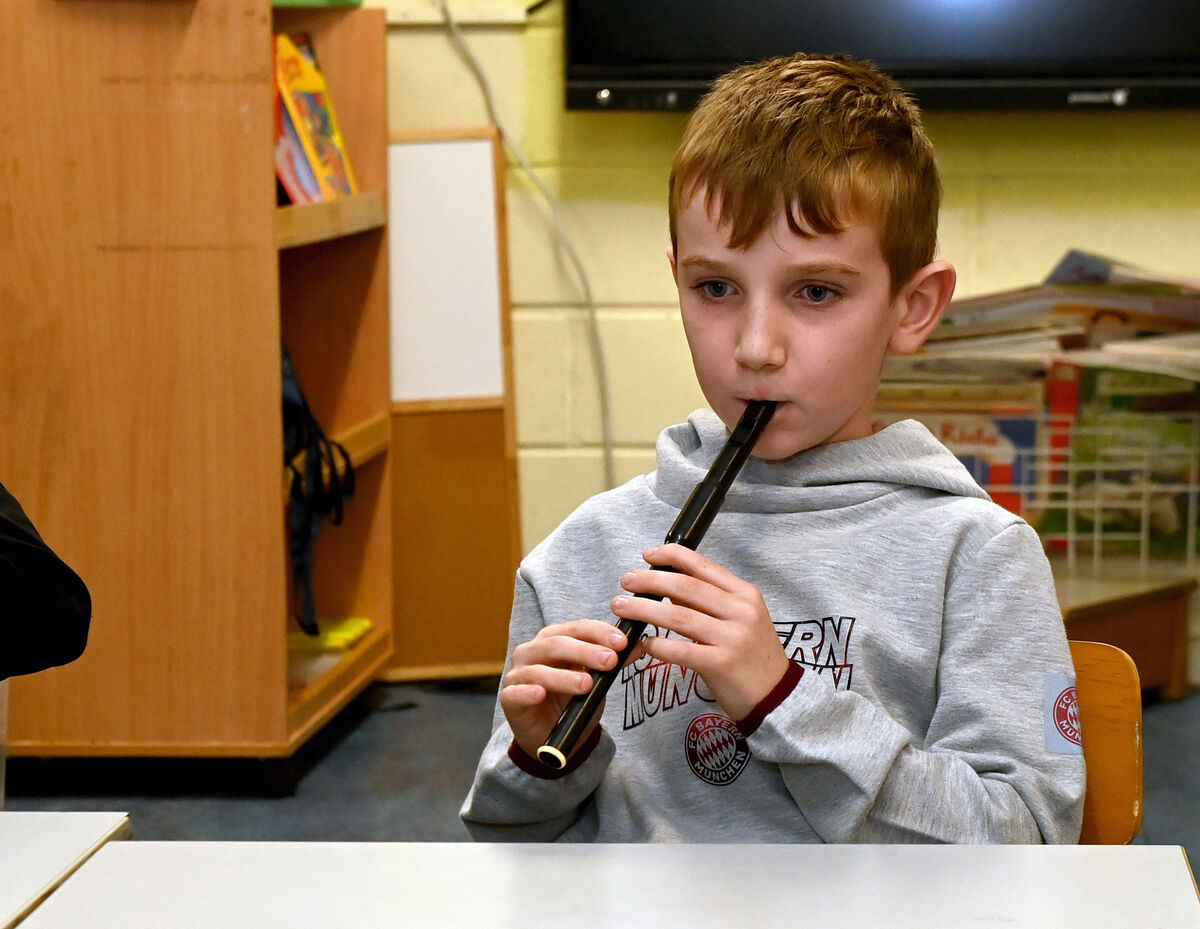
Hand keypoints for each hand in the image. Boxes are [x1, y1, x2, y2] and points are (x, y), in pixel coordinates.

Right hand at [500, 619, 630, 760]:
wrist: (553, 737)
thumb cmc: (572, 701)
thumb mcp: (597, 681)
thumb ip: (613, 662)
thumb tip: (638, 645)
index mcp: (554, 640)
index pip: (576, 628)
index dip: (598, 632)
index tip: (622, 641)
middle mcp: (533, 652)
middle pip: (556, 644)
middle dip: (585, 651)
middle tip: (609, 661)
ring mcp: (518, 675)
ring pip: (537, 669)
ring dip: (563, 676)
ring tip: (586, 684)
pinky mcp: (508, 699)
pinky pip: (515, 693)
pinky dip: (527, 692)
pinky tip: (540, 694)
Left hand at [611, 543, 788, 721]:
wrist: (778, 696)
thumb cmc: (752, 655)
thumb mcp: (739, 619)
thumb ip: (708, 600)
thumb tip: (668, 585)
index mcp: (744, 594)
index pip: (703, 566)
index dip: (672, 556)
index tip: (648, 555)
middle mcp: (741, 611)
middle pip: (686, 587)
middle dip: (650, 581)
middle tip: (626, 581)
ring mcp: (733, 637)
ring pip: (678, 616)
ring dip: (644, 609)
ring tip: (621, 607)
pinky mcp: (722, 664)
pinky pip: (681, 650)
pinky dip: (658, 646)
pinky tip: (644, 644)